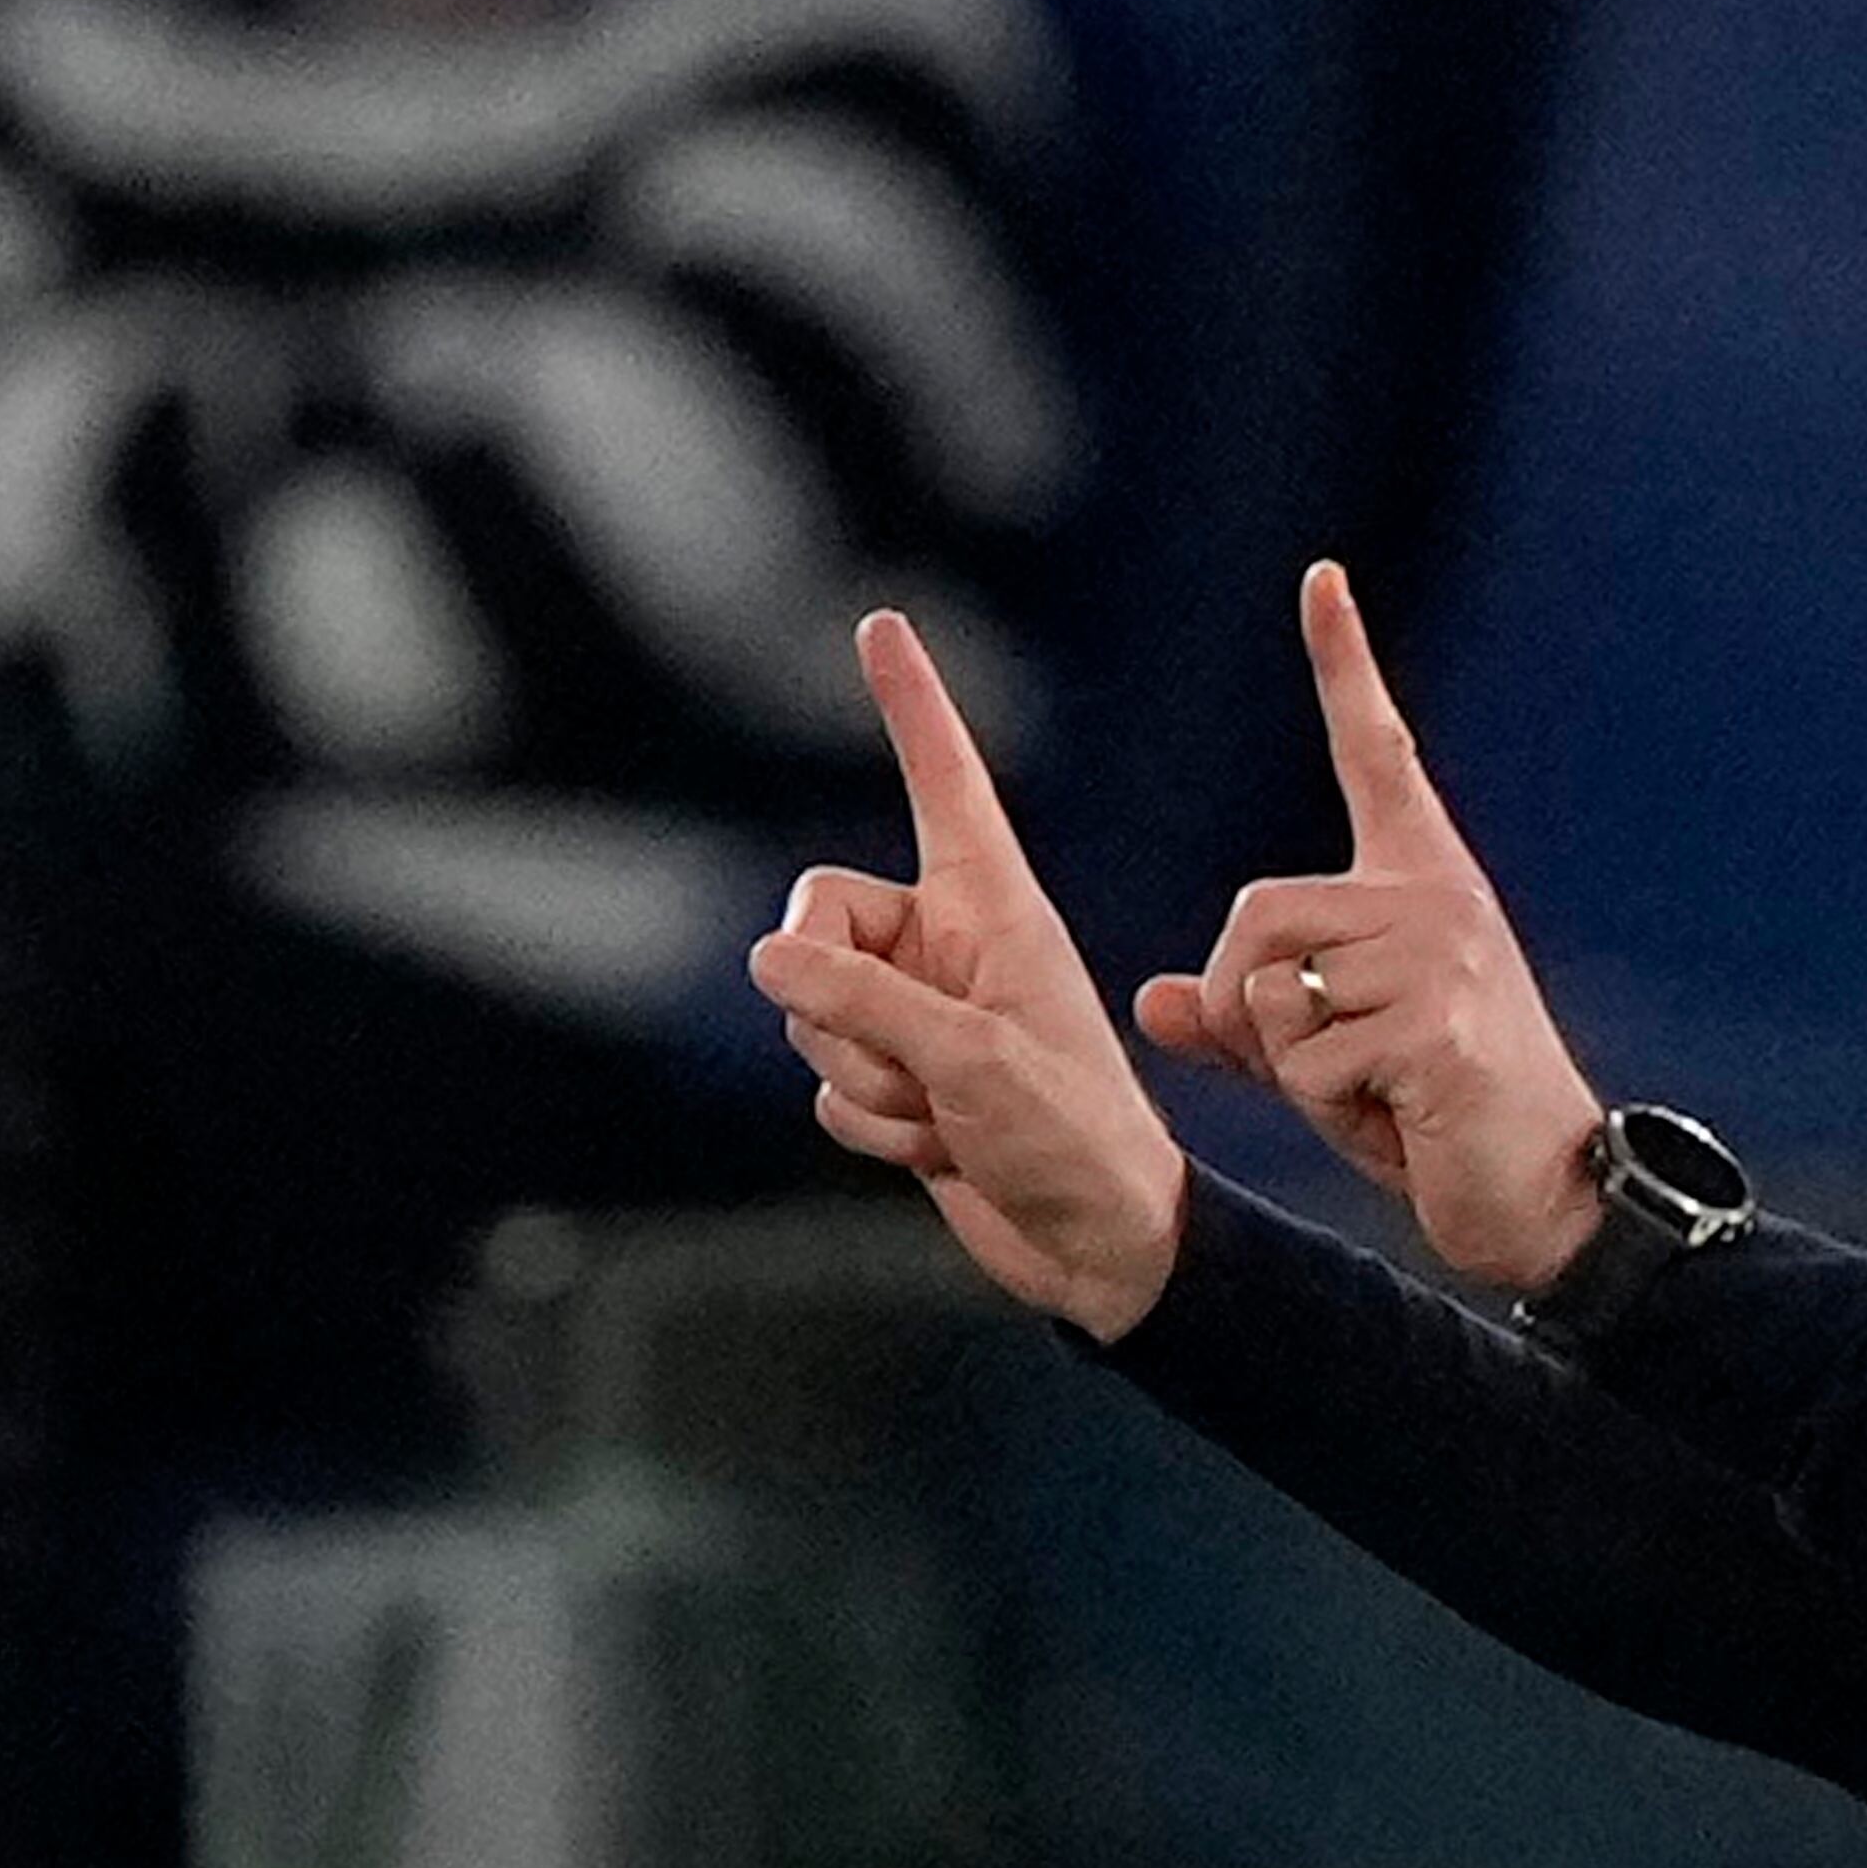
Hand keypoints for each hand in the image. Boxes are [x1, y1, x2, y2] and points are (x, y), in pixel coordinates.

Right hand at [747, 609, 1188, 1339]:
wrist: (1100, 1244)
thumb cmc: (1074, 1136)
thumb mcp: (972, 1058)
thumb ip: (864, 998)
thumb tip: (766, 957)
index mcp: (994, 907)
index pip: (944, 783)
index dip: (913, 704)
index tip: (883, 623)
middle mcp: (949, 944)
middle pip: (813, 920)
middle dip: (832, 998)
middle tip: (913, 1057)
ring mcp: (918, 1012)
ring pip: (807, 1013)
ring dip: (862, 1077)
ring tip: (951, 1112)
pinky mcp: (898, 1078)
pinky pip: (824, 1085)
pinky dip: (869, 1125)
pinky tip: (938, 1149)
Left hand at [1136, 562, 1604, 1294]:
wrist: (1550, 1195)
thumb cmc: (1440, 1120)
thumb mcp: (1332, 1058)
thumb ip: (1247, 1021)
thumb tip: (1156, 999)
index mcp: (1422, 885)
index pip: (1377, 752)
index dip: (1345, 663)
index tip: (1320, 578)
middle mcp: (1435, 898)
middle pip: (1254, 914)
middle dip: (1248, 1008)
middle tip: (1329, 1071)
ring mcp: (1442, 956)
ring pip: (1271, 990)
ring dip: (1290, 1068)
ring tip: (1378, 1096)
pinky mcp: (1436, 1025)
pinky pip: (1306, 1060)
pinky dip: (1328, 1110)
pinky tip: (1403, 1117)